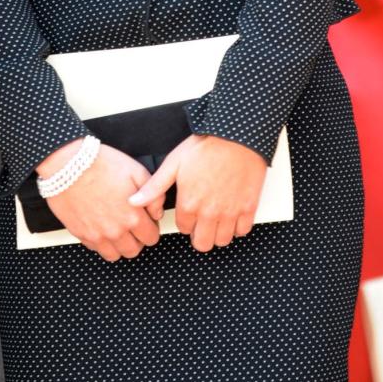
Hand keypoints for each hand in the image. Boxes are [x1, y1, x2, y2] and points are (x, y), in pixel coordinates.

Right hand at [39, 140, 159, 262]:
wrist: (67, 164)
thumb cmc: (100, 164)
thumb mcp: (136, 171)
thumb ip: (153, 194)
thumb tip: (157, 212)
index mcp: (133, 216)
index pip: (151, 237)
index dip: (150, 227)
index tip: (144, 219)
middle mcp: (116, 231)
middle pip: (133, 250)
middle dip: (136, 239)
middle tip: (130, 224)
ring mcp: (97, 235)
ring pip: (115, 255)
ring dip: (118, 244)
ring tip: (115, 228)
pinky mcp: (81, 234)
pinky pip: (95, 249)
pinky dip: (100, 241)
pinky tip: (99, 225)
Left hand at [129, 133, 266, 252]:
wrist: (236, 138)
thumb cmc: (206, 147)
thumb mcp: (173, 164)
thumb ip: (154, 187)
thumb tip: (134, 201)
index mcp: (189, 203)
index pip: (183, 229)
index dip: (185, 220)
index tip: (189, 211)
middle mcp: (209, 212)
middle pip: (202, 244)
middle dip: (199, 236)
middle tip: (201, 223)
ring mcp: (230, 212)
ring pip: (222, 241)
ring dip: (218, 234)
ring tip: (216, 220)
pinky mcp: (248, 208)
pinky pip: (243, 231)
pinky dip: (238, 227)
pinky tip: (232, 215)